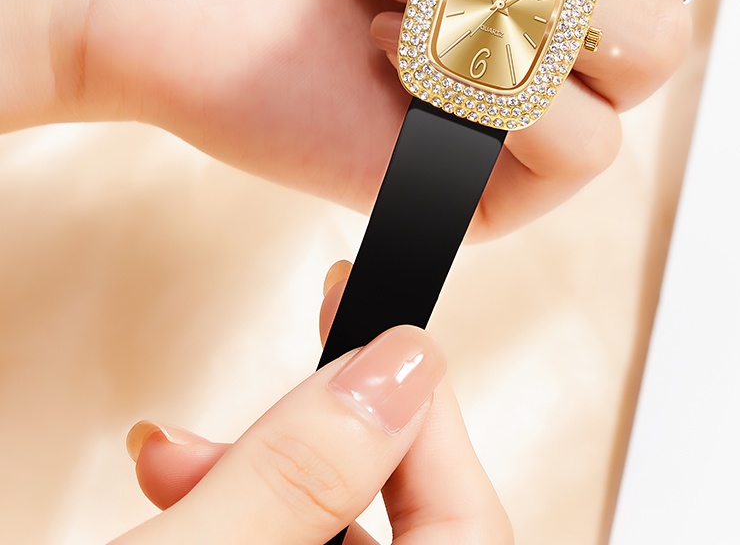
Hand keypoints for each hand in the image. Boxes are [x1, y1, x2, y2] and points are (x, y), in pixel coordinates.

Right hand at [118, 263, 509, 543]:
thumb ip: (297, 475)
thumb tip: (402, 365)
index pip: (468, 514)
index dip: (419, 402)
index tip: (367, 314)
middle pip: (404, 511)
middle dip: (316, 440)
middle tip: (271, 378)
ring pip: (336, 529)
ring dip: (260, 474)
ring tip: (173, 457)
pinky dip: (247, 512)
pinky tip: (179, 489)